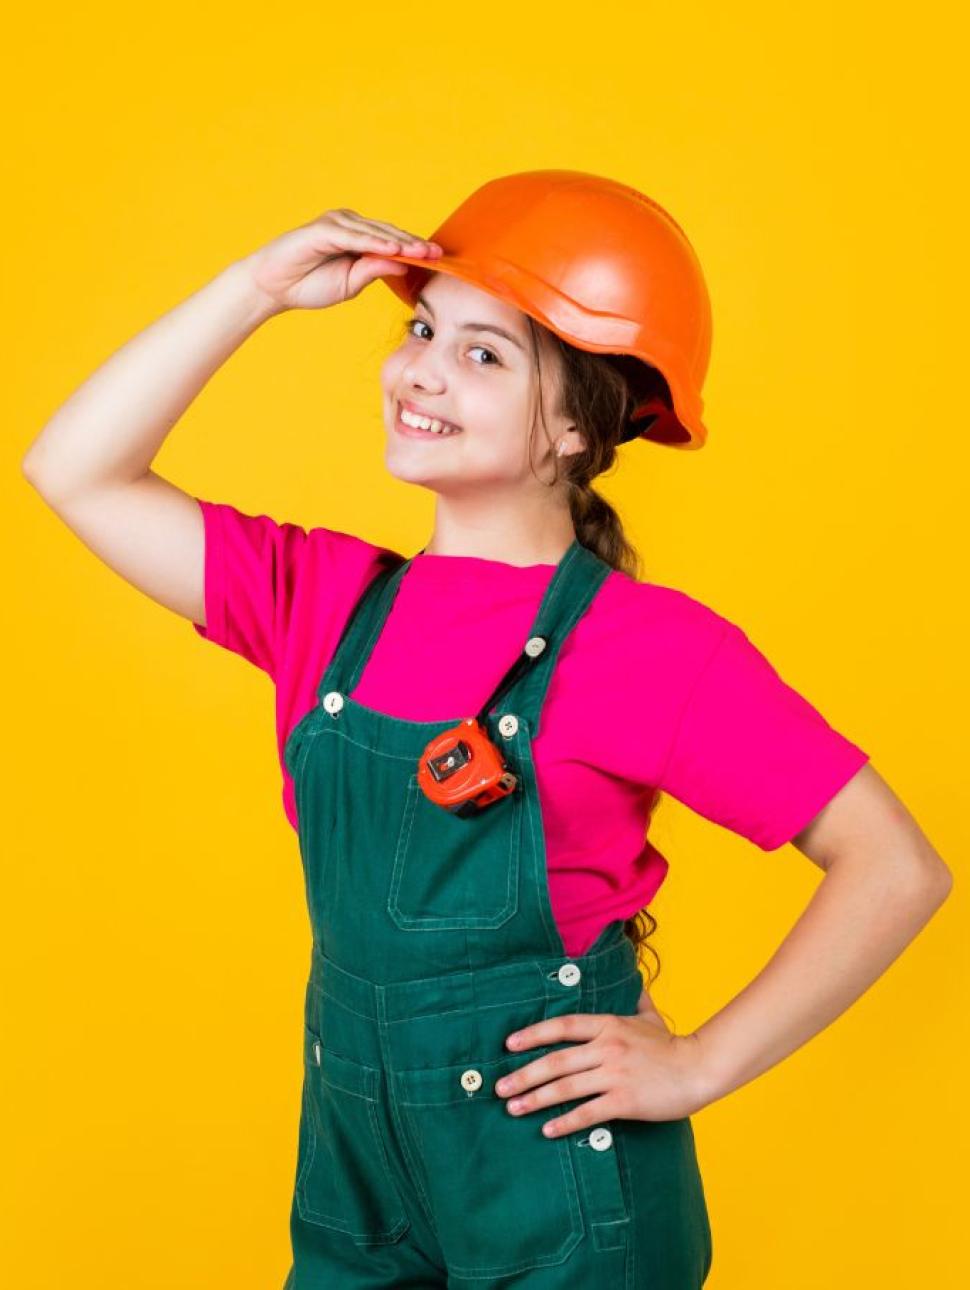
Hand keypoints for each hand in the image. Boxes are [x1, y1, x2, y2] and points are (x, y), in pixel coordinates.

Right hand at [236, 207, 442, 314]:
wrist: (274, 288)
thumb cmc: (309, 285)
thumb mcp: (351, 283)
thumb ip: (374, 271)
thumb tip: (403, 263)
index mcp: (359, 240)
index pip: (392, 243)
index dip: (414, 251)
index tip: (438, 260)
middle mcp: (350, 226)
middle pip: (389, 234)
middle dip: (413, 245)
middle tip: (437, 253)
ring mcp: (337, 225)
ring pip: (375, 232)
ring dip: (398, 242)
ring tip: (420, 251)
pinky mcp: (323, 229)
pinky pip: (353, 236)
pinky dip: (373, 242)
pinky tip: (391, 249)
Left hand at [495, 988, 711, 1136]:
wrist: (698, 1069)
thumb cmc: (671, 1045)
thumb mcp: (649, 1015)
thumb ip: (633, 999)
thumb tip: (628, 979)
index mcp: (608, 1024)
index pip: (562, 1026)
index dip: (533, 1034)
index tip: (509, 1045)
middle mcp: (607, 1047)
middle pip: (555, 1061)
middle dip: (523, 1075)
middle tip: (500, 1087)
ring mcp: (615, 1074)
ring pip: (565, 1088)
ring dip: (535, 1099)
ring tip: (513, 1109)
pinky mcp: (624, 1101)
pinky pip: (587, 1113)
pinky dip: (564, 1122)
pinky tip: (547, 1130)